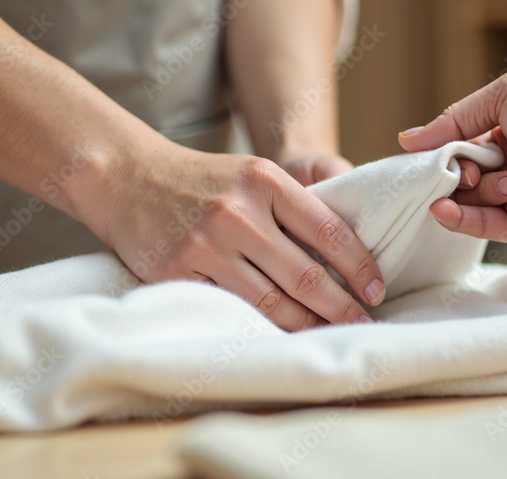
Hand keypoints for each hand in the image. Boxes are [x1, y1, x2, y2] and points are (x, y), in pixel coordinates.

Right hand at [92, 139, 384, 330]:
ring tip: (327, 332)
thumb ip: (294, 204)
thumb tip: (345, 254)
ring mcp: (207, 245)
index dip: (361, 267)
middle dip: (343, 306)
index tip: (377, 289)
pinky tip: (281, 333)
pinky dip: (260, 325)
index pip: (330, 231)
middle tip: (363, 322)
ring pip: (272, 301)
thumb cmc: (201, 179)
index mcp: (265, 181)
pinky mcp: (179, 271)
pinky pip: (232, 309)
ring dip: (307, 324)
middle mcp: (238, 212)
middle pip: (307, 275)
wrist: (128, 177)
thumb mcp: (252, 173)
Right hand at [398, 71, 506, 246]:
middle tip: (464, 170)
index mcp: (503, 138)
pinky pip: (487, 230)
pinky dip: (463, 222)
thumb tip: (406, 140)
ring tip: (501, 178)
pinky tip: (444, 210)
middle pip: (459, 183)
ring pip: (471, 206)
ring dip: (473, 193)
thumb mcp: (502, 98)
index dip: (439, 158)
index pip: (454, 154)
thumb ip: (453, 120)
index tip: (426, 158)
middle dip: (453, 178)